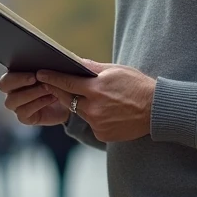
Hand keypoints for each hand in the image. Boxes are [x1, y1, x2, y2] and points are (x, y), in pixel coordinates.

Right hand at [0, 71, 69, 125]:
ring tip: (48, 89)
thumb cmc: (60, 81)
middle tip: (37, 79)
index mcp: (15, 75)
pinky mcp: (25, 117)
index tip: (34, 74)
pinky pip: (23, 112)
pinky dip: (38, 104)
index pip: (6, 74)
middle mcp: (12, 90)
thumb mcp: (57, 70)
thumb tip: (47, 59)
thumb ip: (49, 65)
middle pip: (3, 85)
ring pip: (12, 100)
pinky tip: (51, 98)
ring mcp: (17, 104)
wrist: (71, 101)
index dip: (17, 75)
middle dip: (20, 81)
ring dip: (31, 93)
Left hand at [36, 60, 155, 142]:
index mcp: (96, 89)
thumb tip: (74, 62)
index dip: (52, 78)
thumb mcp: (116, 70)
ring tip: (85, 96)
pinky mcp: (102, 135)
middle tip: (49, 84)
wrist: (156, 110)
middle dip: (58, 91)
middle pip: (67, 99)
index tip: (40, 74)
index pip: (66, 82)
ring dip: (78, 104)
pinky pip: (91, 124)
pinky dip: (93, 117)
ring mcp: (97, 123)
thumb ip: (92, 68)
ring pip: (79, 112)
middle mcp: (93, 108)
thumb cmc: (137, 86)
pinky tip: (105, 111)